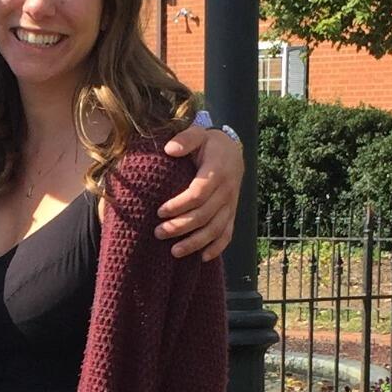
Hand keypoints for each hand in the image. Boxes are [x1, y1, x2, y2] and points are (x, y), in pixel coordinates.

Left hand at [157, 122, 243, 258]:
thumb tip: (169, 149)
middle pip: (203, 215)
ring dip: (195, 243)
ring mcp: (231, 204)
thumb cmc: (209, 143)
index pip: (198, 194)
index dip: (179, 205)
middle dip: (180, 227)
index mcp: (217, 172)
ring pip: (215, 229)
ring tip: (174, 251)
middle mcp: (226, 191)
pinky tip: (203, 257)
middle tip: (158, 233)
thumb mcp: (198, 134)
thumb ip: (185, 139)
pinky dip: (217, 248)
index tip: (159, 211)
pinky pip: (228, 233)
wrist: (233, 150)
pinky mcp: (232, 213)